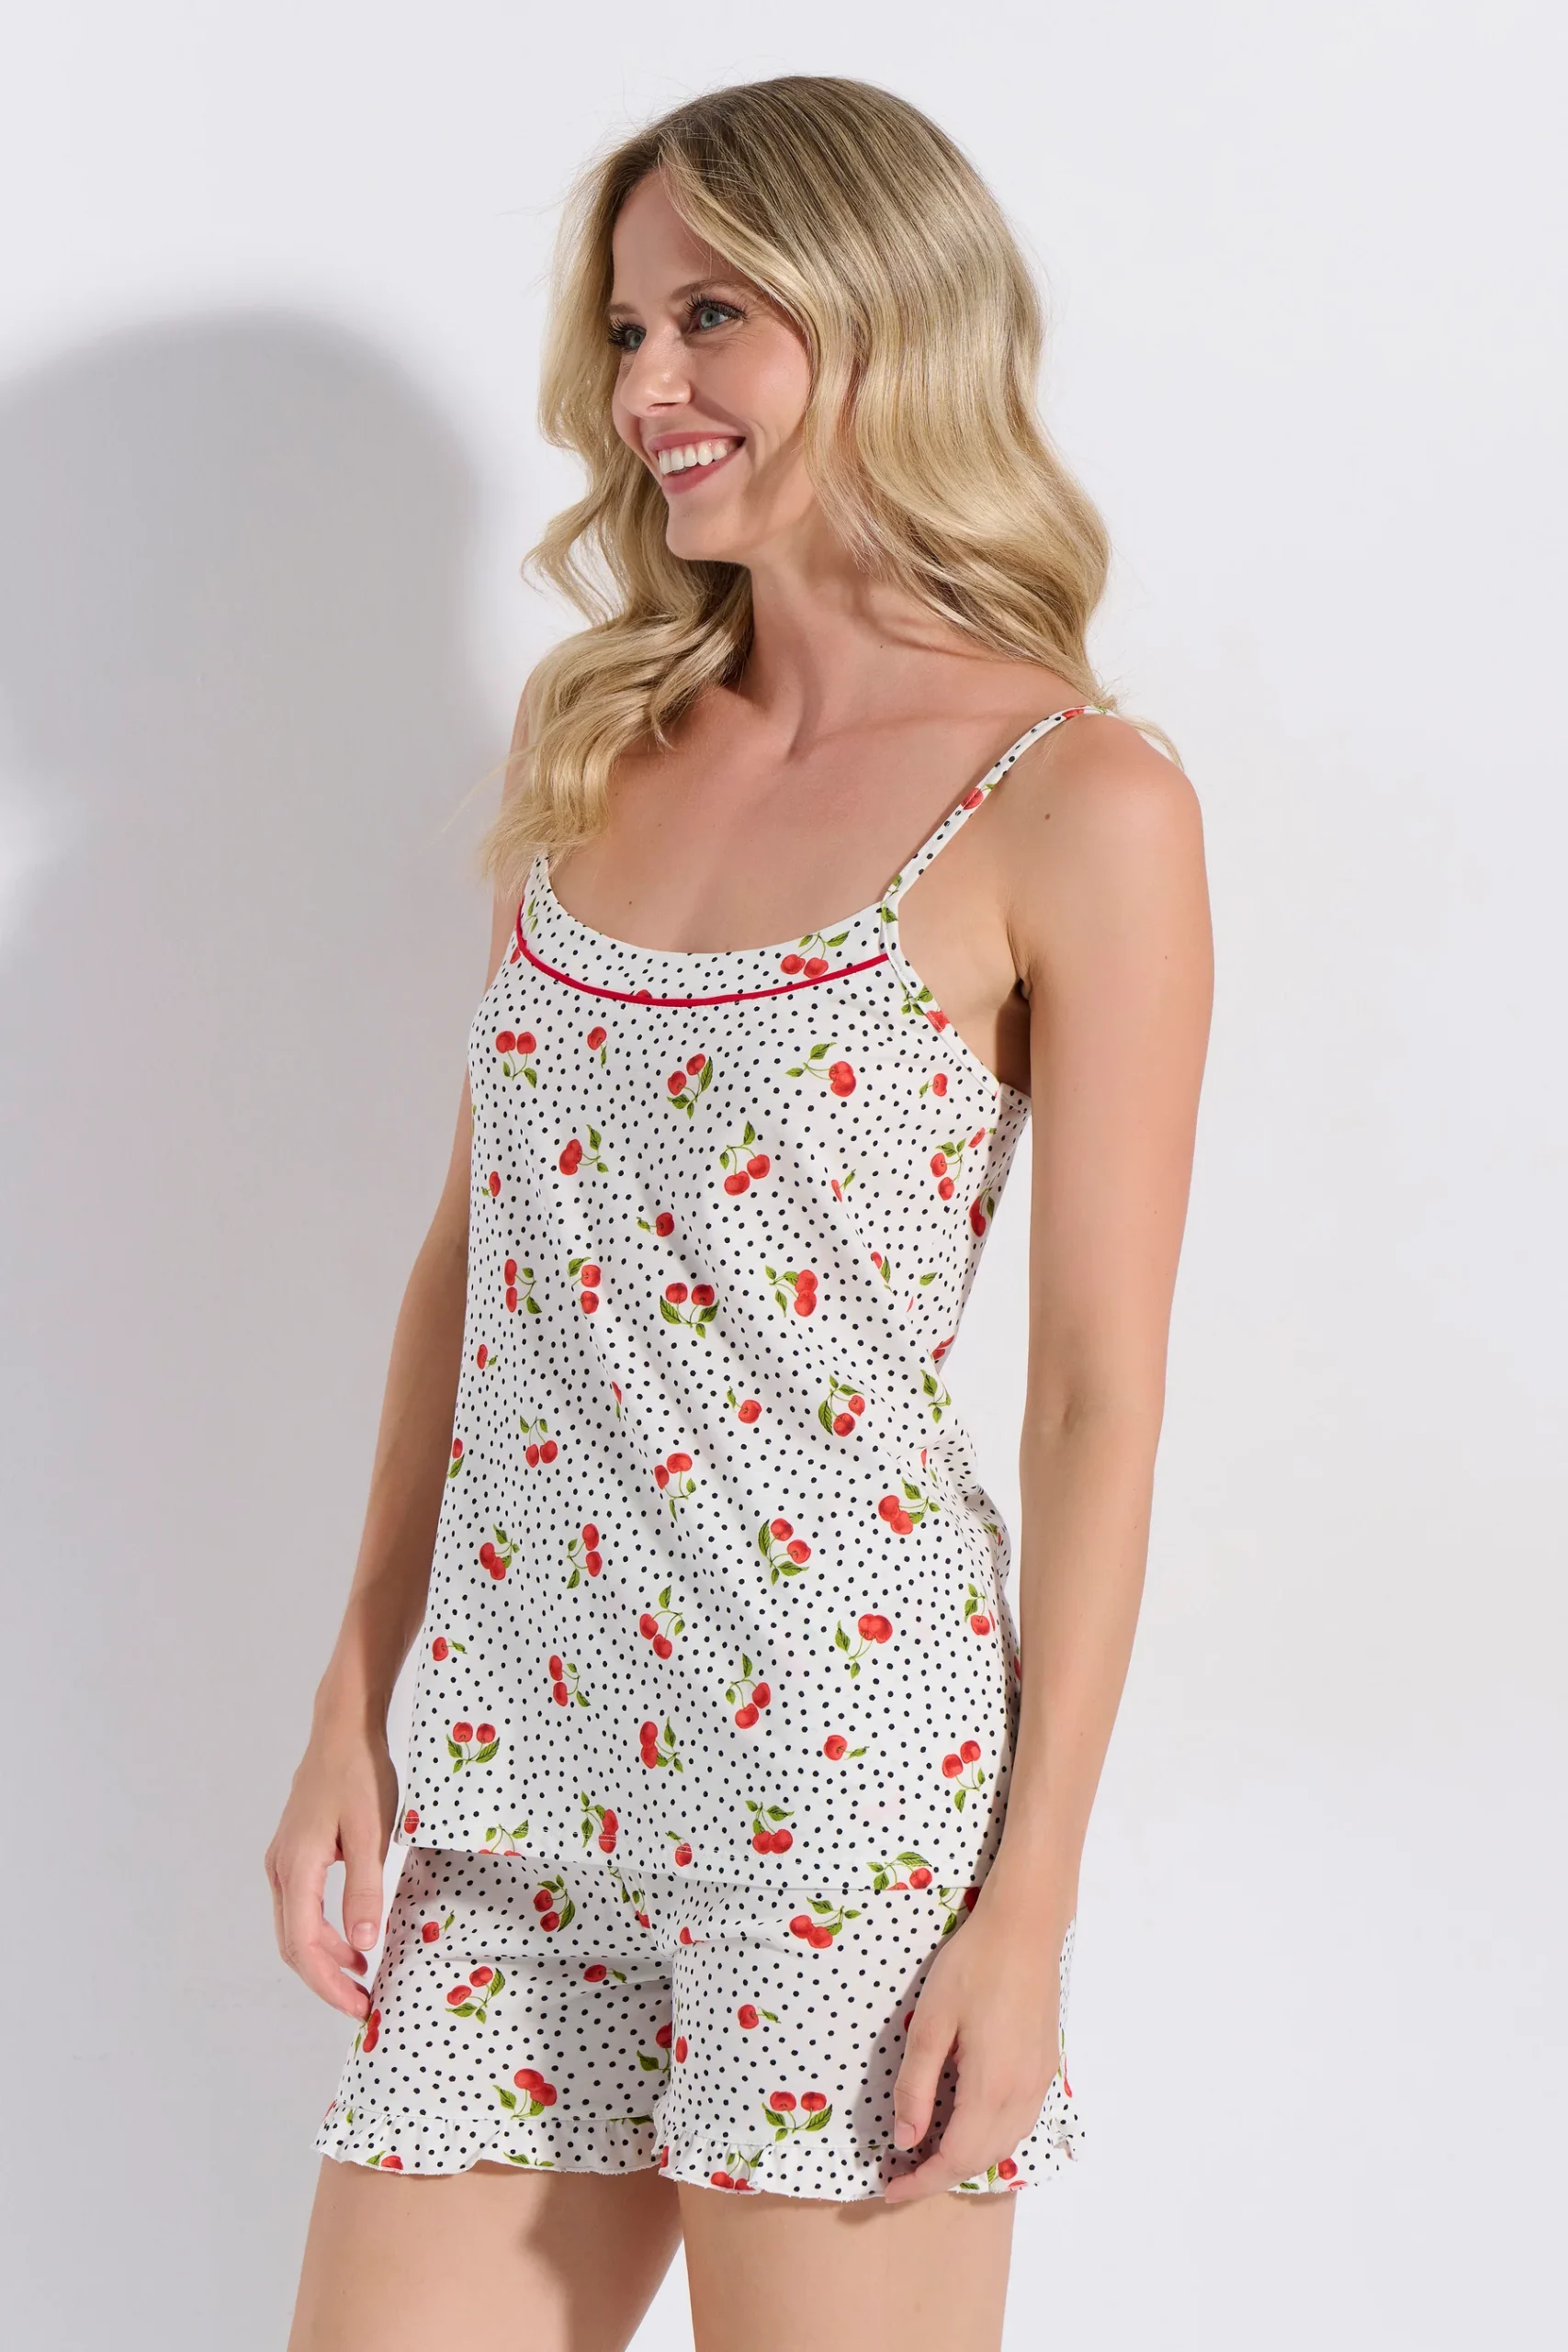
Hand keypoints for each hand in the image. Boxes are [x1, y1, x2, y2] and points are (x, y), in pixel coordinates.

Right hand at [264, 1716, 398, 2018]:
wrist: (343, 1729)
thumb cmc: (360, 1774)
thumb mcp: (372, 1834)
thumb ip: (365, 1891)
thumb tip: (364, 1947)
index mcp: (296, 1868)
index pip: (303, 1947)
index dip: (329, 1985)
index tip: (359, 2007)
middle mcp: (281, 1869)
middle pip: (294, 1945)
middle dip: (326, 1981)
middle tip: (361, 2004)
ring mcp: (284, 1861)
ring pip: (295, 1928)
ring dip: (325, 1959)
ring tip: (362, 1978)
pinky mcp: (295, 1852)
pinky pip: (301, 1907)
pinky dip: (323, 1933)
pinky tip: (353, 1940)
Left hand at [883, 1886, 1067, 2200]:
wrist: (1025, 1929)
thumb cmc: (972, 1967)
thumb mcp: (930, 2023)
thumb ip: (917, 2086)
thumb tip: (906, 2140)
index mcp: (990, 2088)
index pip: (954, 2159)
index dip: (921, 2182)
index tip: (889, 2188)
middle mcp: (1022, 2095)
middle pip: (981, 2160)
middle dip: (940, 2176)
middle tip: (902, 2174)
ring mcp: (1040, 2082)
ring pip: (1005, 2145)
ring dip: (967, 2160)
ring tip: (928, 2153)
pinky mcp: (1046, 2067)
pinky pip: (1019, 2122)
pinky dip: (991, 2139)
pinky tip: (967, 2124)